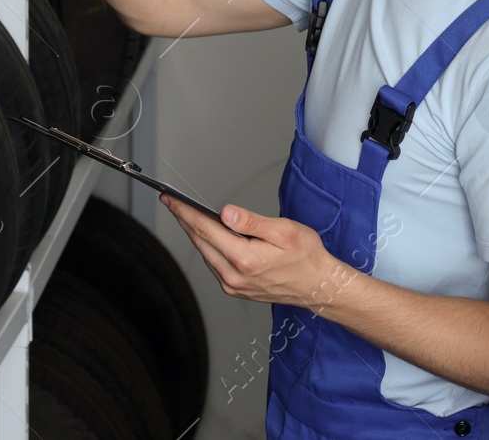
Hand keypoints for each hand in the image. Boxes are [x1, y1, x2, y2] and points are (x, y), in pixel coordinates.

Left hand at [162, 195, 354, 312]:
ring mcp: (233, 285)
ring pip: (206, 254)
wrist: (317, 286)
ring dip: (195, 234)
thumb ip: (252, 222)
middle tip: (173, 203)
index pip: (205, 229)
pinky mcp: (236, 289)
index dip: (185, 212)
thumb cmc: (306, 257)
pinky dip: (208, 248)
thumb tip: (226, 212)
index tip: (171, 200)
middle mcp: (233, 275)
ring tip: (188, 216)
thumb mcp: (284, 231)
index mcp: (244, 258)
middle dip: (185, 220)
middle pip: (200, 242)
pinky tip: (209, 236)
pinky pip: (215, 264)